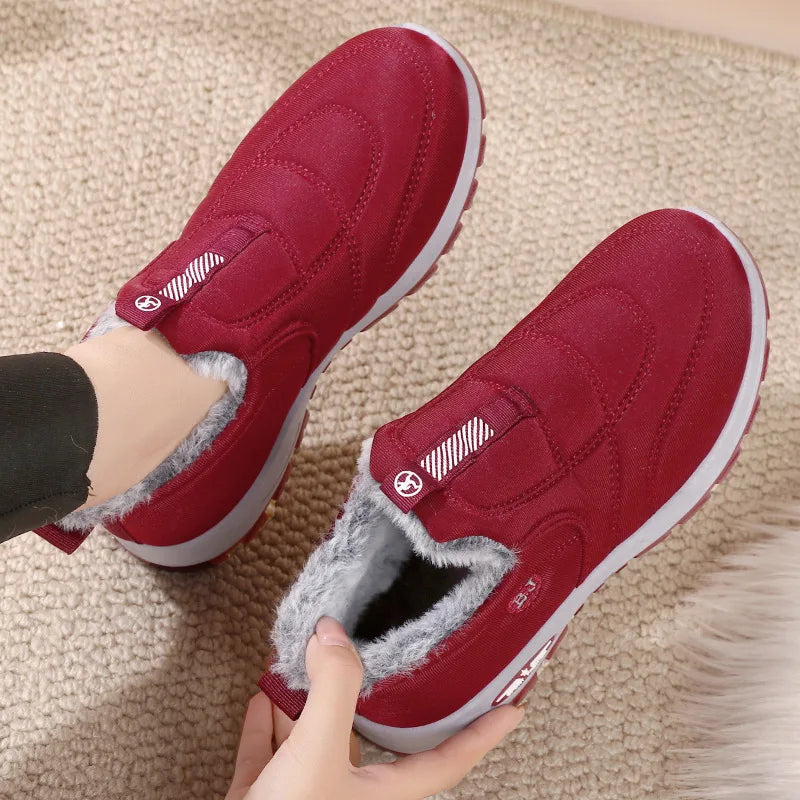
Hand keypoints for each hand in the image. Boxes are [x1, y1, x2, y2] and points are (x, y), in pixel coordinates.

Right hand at [226, 617, 524, 799]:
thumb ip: (333, 691)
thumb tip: (333, 632)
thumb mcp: (317, 755)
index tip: (514, 707)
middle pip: (369, 740)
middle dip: (367, 699)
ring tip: (307, 664)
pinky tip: (262, 700)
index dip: (483, 734)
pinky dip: (266, 729)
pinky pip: (269, 759)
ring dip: (307, 706)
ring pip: (314, 745)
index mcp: (380, 796)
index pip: (448, 760)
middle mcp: (347, 797)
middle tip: (378, 661)